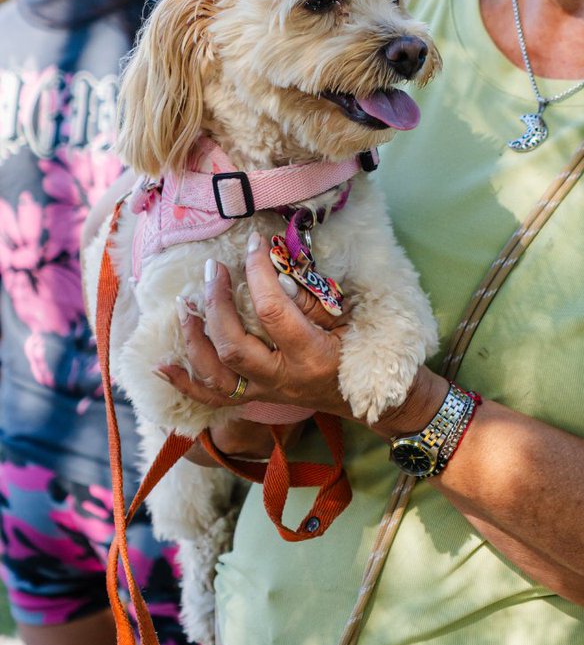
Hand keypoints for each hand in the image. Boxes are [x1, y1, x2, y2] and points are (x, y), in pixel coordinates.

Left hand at [158, 233, 352, 419]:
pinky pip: (212, 399)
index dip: (259, 273)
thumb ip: (310, 301)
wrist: (360, 399)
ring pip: (216, 375)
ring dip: (194, 338)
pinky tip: (162, 365)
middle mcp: (282, 378)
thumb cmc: (355, 351)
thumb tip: (275, 277)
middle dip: (217, 304)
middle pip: (234, 346)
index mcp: (310, 355)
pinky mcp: (255, 399)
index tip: (254, 244)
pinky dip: (184, 383)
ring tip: (185, 306)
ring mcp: (264, 392)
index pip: (273, 311)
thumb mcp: (345, 320)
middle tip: (214, 270)